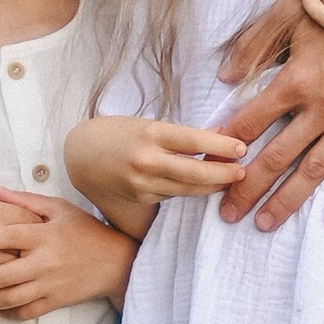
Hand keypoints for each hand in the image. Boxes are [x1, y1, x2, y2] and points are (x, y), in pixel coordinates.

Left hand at [0, 193, 137, 317]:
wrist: (117, 263)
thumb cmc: (87, 231)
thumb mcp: (61, 209)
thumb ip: (28, 202)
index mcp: (45, 236)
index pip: (12, 236)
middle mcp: (46, 262)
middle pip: (5, 274)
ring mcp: (50, 284)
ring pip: (12, 298)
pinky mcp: (56, 301)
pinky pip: (27, 312)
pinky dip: (7, 313)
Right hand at [64, 113, 246, 235]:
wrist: (80, 155)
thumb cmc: (117, 133)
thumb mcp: (148, 124)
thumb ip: (182, 134)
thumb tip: (220, 133)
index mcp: (150, 134)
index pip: (193, 140)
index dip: (221, 145)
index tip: (242, 147)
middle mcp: (147, 161)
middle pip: (196, 172)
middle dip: (225, 173)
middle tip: (244, 170)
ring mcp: (144, 184)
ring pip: (189, 189)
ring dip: (213, 185)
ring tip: (231, 178)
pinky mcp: (142, 199)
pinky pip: (174, 196)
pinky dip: (190, 190)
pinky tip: (204, 185)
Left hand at [216, 4, 323, 231]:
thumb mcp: (291, 13)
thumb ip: (254, 42)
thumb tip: (224, 77)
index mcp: (296, 81)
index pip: (252, 121)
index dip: (226, 144)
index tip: (208, 164)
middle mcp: (320, 109)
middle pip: (277, 156)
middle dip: (248, 186)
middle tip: (227, 212)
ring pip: (313, 171)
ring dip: (287, 200)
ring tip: (263, 223)